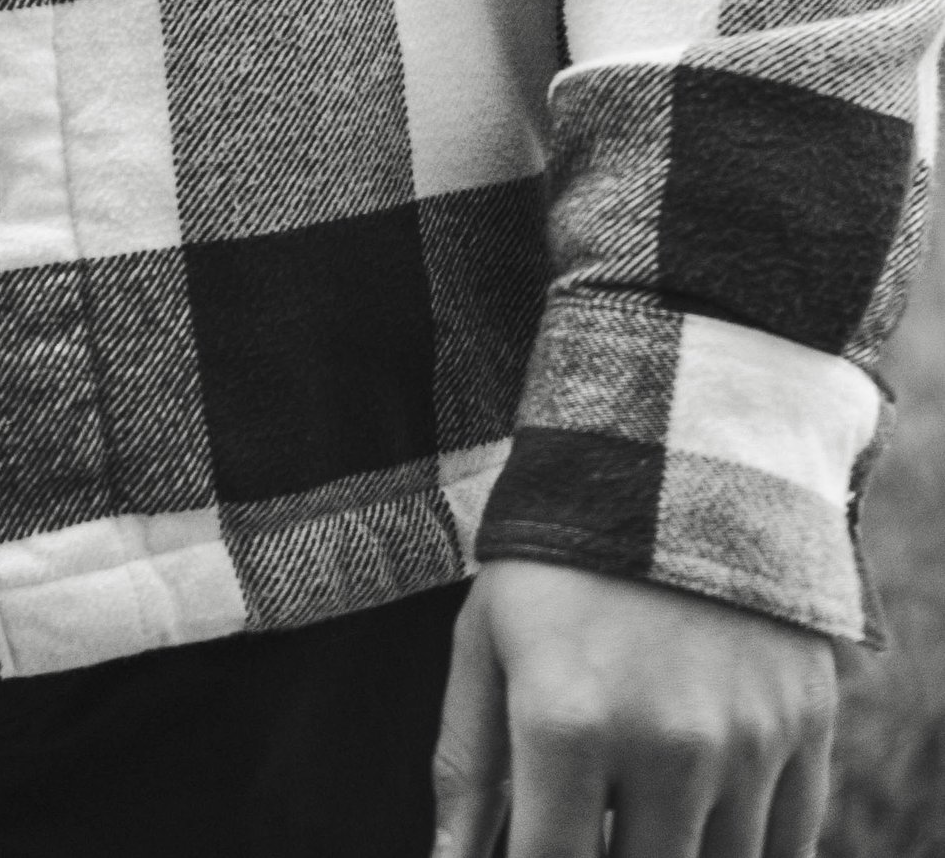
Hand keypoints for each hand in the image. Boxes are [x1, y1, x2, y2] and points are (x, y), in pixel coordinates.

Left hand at [431, 561, 835, 857]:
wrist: (676, 453)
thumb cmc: (556, 556)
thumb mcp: (487, 638)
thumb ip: (466, 766)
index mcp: (568, 723)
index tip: (541, 847)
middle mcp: (665, 745)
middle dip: (609, 852)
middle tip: (592, 811)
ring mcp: (746, 742)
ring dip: (676, 851)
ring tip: (640, 803)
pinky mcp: (805, 727)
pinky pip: (789, 848)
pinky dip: (745, 848)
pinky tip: (704, 811)